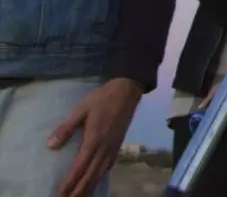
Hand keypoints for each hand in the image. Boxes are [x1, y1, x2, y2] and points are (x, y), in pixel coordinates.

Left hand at [48, 77, 141, 196]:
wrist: (127, 90)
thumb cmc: (102, 98)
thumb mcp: (81, 108)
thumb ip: (66, 126)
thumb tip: (50, 145)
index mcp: (94, 140)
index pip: (79, 168)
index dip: (69, 184)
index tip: (59, 195)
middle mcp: (104, 148)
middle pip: (90, 176)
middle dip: (78, 191)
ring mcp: (113, 147)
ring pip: (100, 174)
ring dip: (89, 188)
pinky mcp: (118, 145)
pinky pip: (108, 167)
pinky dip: (99, 178)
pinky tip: (95, 181)